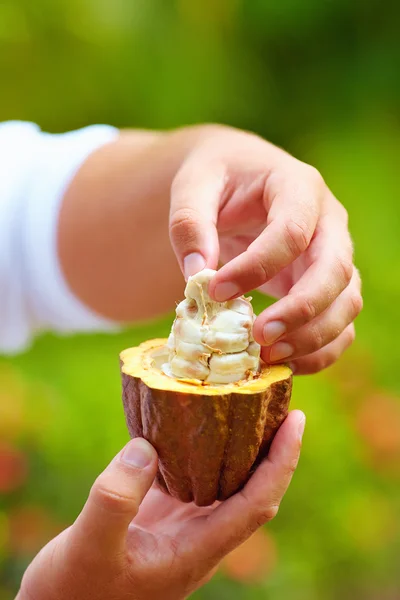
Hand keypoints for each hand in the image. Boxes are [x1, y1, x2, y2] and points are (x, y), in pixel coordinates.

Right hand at [17, 410, 304, 599]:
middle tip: (276, 400)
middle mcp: (198, 537)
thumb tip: (146, 447)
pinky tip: (189, 423)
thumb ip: (116, 500)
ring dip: (240, 445)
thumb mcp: (90, 548)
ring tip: (243, 403)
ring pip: (223, 481)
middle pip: (252, 488)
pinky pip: (191, 476)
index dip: (282, 462)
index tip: (296, 420)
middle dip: (271, 446)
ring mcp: (180, 527)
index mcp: (197, 550)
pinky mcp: (160, 517)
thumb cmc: (73, 592)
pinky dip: (199, 448)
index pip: (258, 502)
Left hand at [169, 125, 361, 373]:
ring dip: (314, 337)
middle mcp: (328, 222)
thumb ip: (190, 223)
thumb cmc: (218, 179)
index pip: (292, 232)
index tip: (216, 292)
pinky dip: (320, 350)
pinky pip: (340, 323)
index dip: (257, 267)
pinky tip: (283, 362)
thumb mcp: (194, 184)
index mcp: (298, 186)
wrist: (239, 181)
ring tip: (268, 357)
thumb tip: (197, 275)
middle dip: (301, 310)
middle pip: (335, 270)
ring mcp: (333, 255)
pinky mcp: (326, 285)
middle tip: (259, 338)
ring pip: (347, 302)